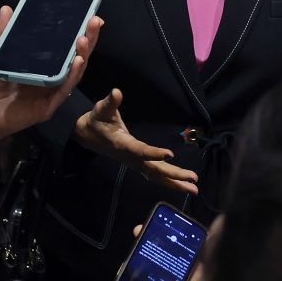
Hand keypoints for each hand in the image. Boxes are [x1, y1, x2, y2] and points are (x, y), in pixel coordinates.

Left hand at [0, 6, 101, 144]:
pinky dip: (72, 76)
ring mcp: (52, 94)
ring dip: (82, 56)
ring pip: (74, 74)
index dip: (80, 32)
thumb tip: (7, 8)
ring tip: (85, 38)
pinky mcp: (47, 107)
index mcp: (46, 68)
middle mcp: (53, 80)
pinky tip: (77, 61)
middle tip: (95, 21)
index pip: (67, 48)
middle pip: (77, 58)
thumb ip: (4, 35)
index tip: (89, 14)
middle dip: (88, 39)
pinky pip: (63, 90)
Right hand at [76, 89, 198, 194]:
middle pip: (155, 169)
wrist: (87, 136)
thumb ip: (110, 102)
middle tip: (193, 179)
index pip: (140, 151)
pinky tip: (182, 186)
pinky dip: (169, 181)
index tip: (169, 154)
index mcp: (123, 145)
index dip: (153, 153)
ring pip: (157, 176)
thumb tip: (116, 92)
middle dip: (174, 175)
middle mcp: (131, 158)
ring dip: (175, 182)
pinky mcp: (138, 164)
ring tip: (194, 188)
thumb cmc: (97, 121)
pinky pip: (155, 175)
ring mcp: (135, 163)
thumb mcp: (101, 109)